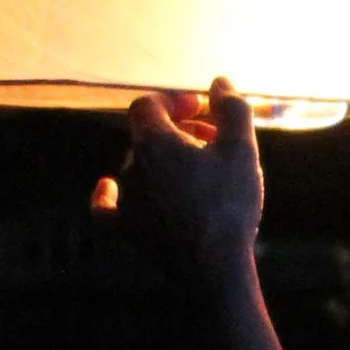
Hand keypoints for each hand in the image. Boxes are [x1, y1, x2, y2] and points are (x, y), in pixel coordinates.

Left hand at [91, 82, 263, 286]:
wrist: (214, 267)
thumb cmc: (229, 203)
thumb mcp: (242, 149)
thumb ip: (232, 108)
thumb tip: (219, 83)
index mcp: (153, 142)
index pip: (149, 105)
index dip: (175, 100)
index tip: (203, 108)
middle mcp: (131, 167)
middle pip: (147, 135)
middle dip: (180, 130)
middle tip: (215, 139)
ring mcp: (127, 201)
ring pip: (139, 166)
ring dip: (165, 161)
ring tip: (199, 171)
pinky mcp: (128, 230)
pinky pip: (107, 207)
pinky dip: (108, 194)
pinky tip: (106, 187)